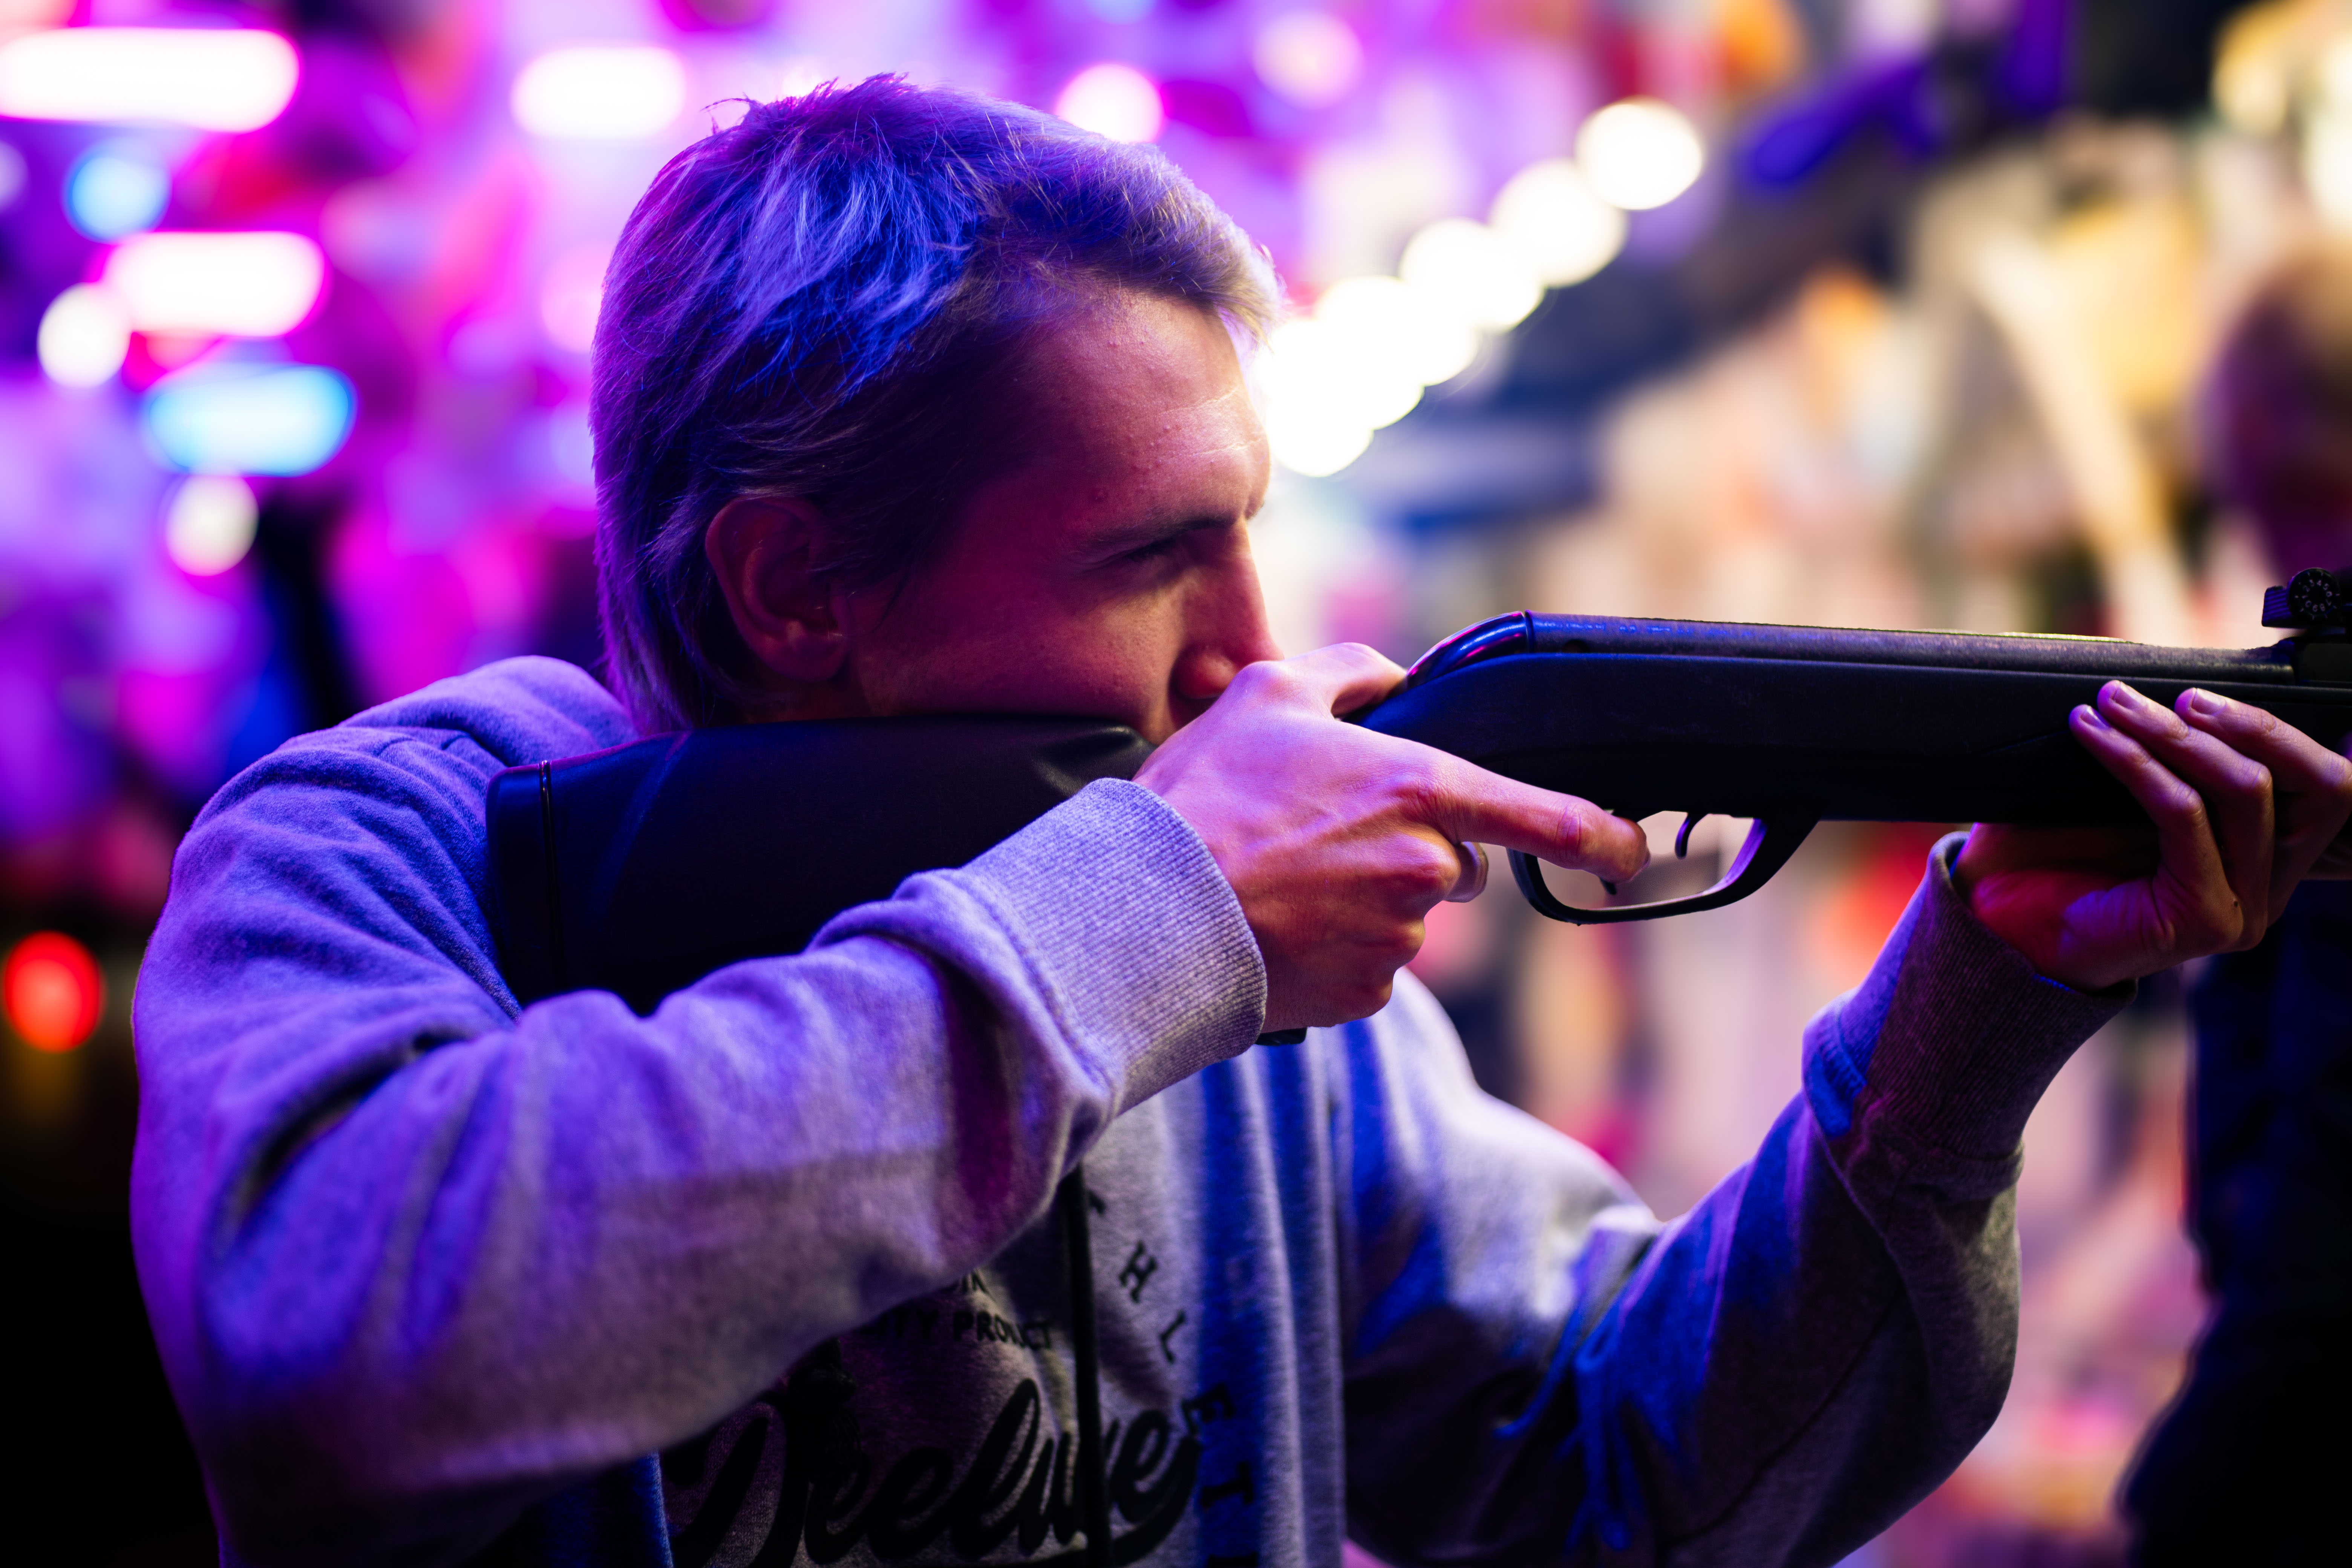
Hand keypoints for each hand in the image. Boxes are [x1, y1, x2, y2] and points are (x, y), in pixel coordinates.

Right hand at [1135, 644, 1648, 1031]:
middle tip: (1317, 838)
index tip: (1629, 851)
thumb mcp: (1267, 696)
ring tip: (1282, 882)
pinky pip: (1371, 965)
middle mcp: (1425, 869)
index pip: (1542, 816)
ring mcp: (1399, 938)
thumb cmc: (1205, 798)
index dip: (1598, 836)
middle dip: (1407, 849)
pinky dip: (1336, 947)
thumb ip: (1345, 674)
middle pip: (1453, 862)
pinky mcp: (1366, 993)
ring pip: (1407, 914)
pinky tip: (1281, 927)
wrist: (1151, 911)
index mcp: (1418, 790)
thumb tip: (1389, 674)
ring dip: (1363, 899)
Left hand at [1956, 681, 2351, 989]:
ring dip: (2174, 734)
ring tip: (2114, 702)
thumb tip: (2183, 692)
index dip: (2280, 733)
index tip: (2203, 693)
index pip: (2320, 786)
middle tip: (2177, 696)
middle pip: (2309, 786)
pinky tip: (2095, 733)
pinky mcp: (2204, 917)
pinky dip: (2138, 763)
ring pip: (2243, 791)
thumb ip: (2173, 759)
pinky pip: (2184, 813)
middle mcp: (2266, 889)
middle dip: (2247, 725)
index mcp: (2260, 858)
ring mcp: (2241, 907)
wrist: (2001, 922)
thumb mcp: (2125, 796)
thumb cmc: (2054, 858)